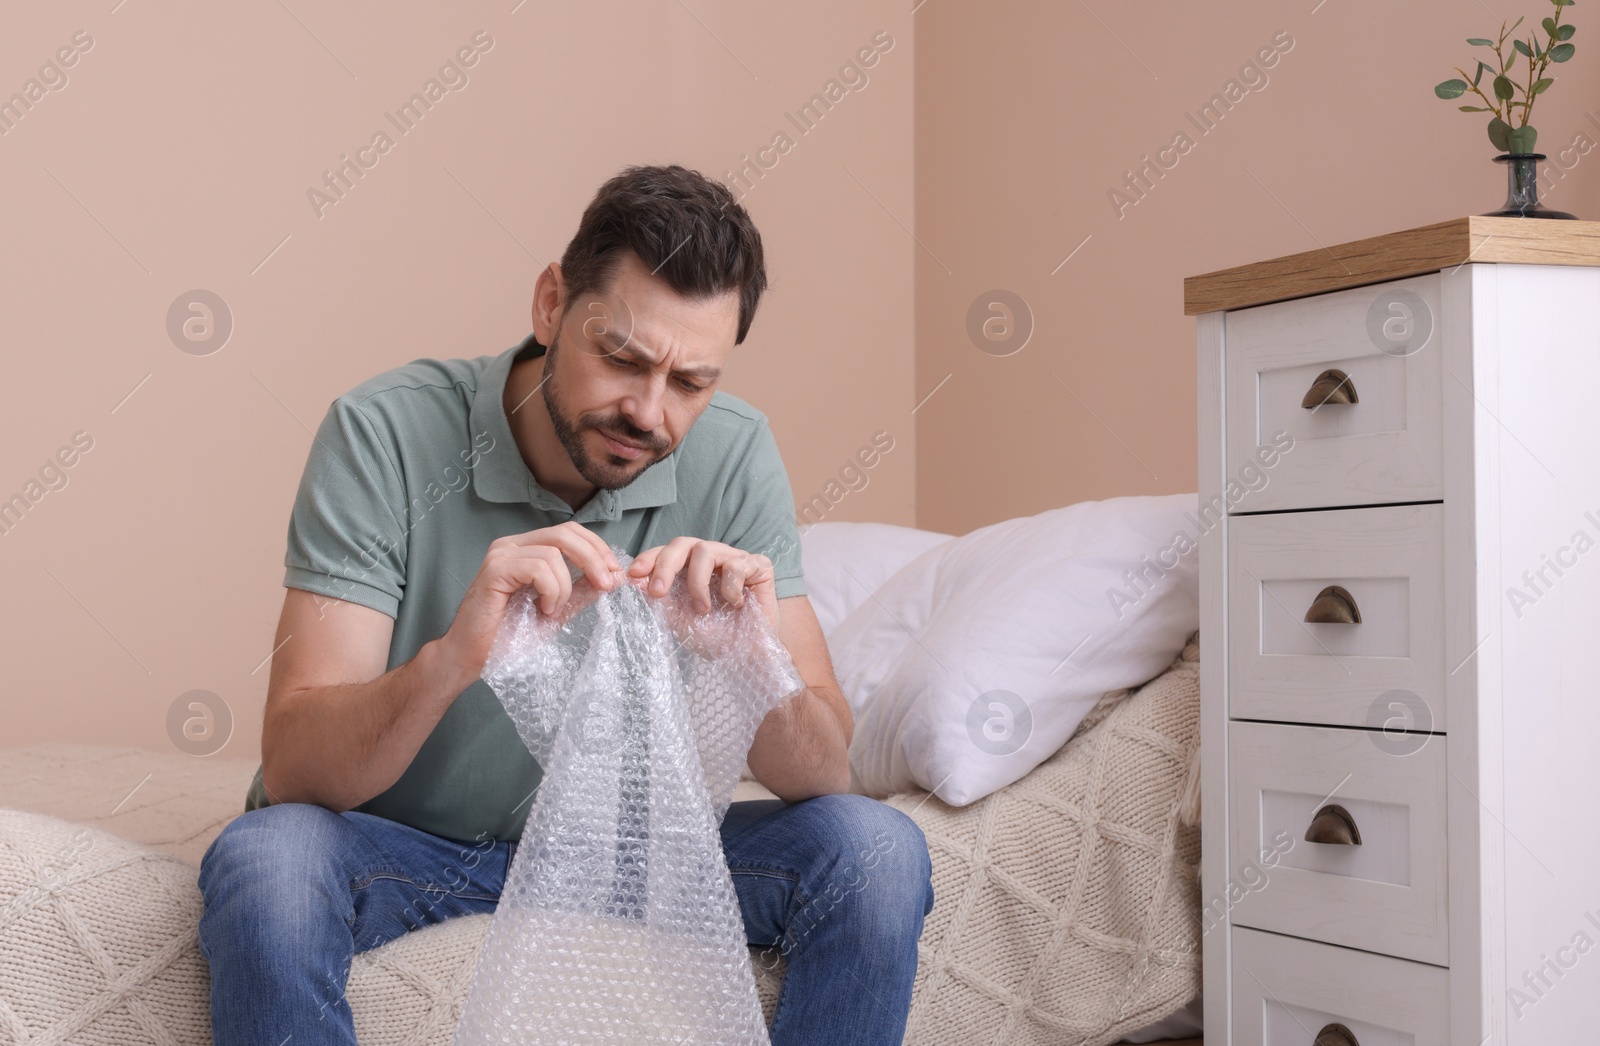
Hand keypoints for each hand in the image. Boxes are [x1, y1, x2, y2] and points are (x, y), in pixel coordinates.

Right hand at [438, 521, 622, 683]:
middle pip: (566, 533)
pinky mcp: (494, 569)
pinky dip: (550, 590)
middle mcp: (512, 545)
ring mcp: (501, 554)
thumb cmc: (508, 637)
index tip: (615, 574)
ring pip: (554, 553)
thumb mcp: (557, 611)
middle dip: (594, 558)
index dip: (598, 548)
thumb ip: (581, 592)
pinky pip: (538, 567)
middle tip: (606, 584)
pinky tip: (543, 610)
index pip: (570, 532)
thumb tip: (614, 577)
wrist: (472, 658)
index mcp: (527, 549)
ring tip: (553, 611)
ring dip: (565, 587)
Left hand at [627, 537, 780, 633]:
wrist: (748, 655)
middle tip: (658, 592)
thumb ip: (660, 600)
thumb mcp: (680, 620)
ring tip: (703, 610)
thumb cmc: (715, 636)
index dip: (649, 559)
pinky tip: (736, 605)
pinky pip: (736, 565)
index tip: (633, 576)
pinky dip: (730, 589)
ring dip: (698, 583)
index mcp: (690, 567)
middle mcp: (711, 557)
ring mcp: (734, 558)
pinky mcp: (758, 565)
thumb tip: (635, 582)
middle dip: (665, 565)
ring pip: (706, 550)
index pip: (666, 551)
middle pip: (683, 543)